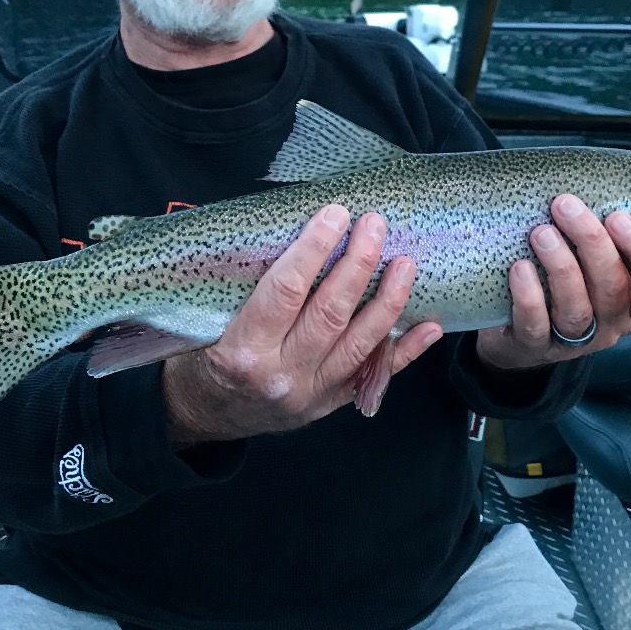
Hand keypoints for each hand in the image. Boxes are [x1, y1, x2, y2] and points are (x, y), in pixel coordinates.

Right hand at [162, 205, 442, 443]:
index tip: (334, 214)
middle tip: (375, 225)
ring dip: (388, 301)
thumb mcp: (208, 321)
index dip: (313, 249)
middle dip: (358, 264)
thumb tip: (293, 229)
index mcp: (243, 350)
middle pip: (330, 313)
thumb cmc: (201, 355)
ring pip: (359, 344)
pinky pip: (374, 375)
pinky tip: (429, 326)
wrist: (201, 417)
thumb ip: (248, 286)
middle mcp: (281, 375)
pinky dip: (405, 352)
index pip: (285, 290)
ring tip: (406, 263)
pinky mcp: (330, 404)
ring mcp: (311, 394)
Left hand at [476, 194, 630, 369]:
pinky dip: (529, 296)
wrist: (513, 333)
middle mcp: (608, 325)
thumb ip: (611, 234)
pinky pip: (536, 326)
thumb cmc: (560, 284)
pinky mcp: (533, 346)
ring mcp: (572, 341)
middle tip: (565, 206)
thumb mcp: (590, 260)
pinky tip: (519, 268)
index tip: (617, 216)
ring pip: (576, 308)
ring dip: (561, 266)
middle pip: (613, 289)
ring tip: (541, 233)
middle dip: (592, 243)